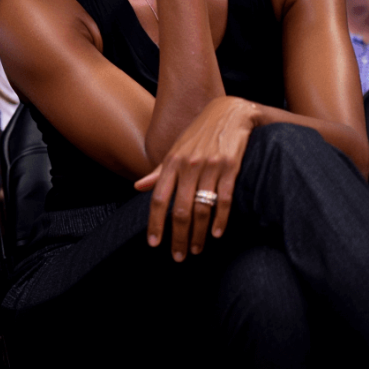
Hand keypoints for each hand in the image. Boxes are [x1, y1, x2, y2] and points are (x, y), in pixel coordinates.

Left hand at [134, 96, 260, 260]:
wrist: (231, 112)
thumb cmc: (200, 134)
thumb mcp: (176, 149)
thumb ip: (159, 171)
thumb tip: (137, 187)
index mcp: (172, 163)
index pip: (159, 198)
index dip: (155, 222)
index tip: (154, 244)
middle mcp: (188, 165)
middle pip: (179, 209)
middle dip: (177, 236)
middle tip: (178, 256)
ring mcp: (210, 166)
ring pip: (201, 207)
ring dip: (198, 234)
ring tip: (196, 250)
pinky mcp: (231, 166)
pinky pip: (225, 198)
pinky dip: (221, 219)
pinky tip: (218, 234)